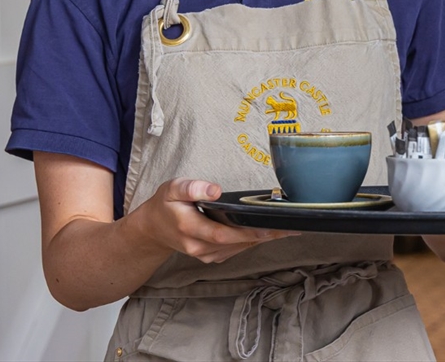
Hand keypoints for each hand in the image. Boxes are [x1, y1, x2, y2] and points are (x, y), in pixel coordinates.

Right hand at [130, 178, 296, 262]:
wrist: (152, 229)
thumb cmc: (165, 205)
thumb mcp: (172, 189)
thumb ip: (191, 187)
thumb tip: (214, 190)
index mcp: (190, 230)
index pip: (223, 234)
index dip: (249, 233)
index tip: (272, 227)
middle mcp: (199, 247)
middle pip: (238, 244)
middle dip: (266, 236)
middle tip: (292, 228)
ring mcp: (206, 255)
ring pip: (240, 248)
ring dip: (263, 240)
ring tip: (288, 228)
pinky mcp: (212, 256)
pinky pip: (236, 250)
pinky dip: (253, 241)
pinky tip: (268, 232)